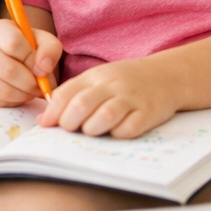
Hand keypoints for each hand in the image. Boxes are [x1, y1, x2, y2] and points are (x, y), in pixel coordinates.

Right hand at [0, 19, 60, 106]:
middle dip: (30, 83)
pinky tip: (17, 94)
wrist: (7, 58)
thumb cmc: (27, 49)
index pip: (13, 43)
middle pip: (8, 70)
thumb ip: (50, 49)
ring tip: (30, 90)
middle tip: (39, 86)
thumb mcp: (43, 42)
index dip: (32, 60)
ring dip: (23, 95)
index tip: (41, 68)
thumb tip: (43, 69)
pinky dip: (12, 102)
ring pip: (2, 90)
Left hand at [38, 58, 175, 137]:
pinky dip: (118, 134)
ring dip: (92, 128)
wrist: (165, 76)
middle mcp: (112, 85)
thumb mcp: (97, 81)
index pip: (67, 92)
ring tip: (90, 131)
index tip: (45, 124)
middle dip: (69, 121)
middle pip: (83, 104)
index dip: (53, 110)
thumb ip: (73, 96)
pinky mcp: (149, 113)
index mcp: (95, 77)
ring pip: (105, 116)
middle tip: (68, 130)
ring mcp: (131, 99)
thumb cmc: (123, 82)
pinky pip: (130, 128)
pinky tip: (115, 133)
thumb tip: (45, 119)